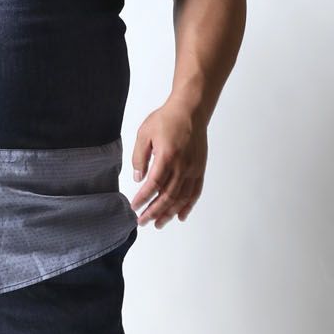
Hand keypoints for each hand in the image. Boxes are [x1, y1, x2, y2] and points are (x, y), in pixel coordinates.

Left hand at [130, 102, 207, 228]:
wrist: (191, 110)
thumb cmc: (167, 119)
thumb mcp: (144, 133)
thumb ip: (139, 157)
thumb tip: (138, 178)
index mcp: (167, 156)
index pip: (153, 184)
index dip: (143, 199)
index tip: (134, 207)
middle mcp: (183, 166)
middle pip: (168, 196)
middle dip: (154, 212)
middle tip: (143, 221)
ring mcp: (193, 169)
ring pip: (182, 198)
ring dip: (169, 213)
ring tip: (158, 223)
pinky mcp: (200, 169)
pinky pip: (195, 192)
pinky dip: (188, 206)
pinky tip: (180, 216)